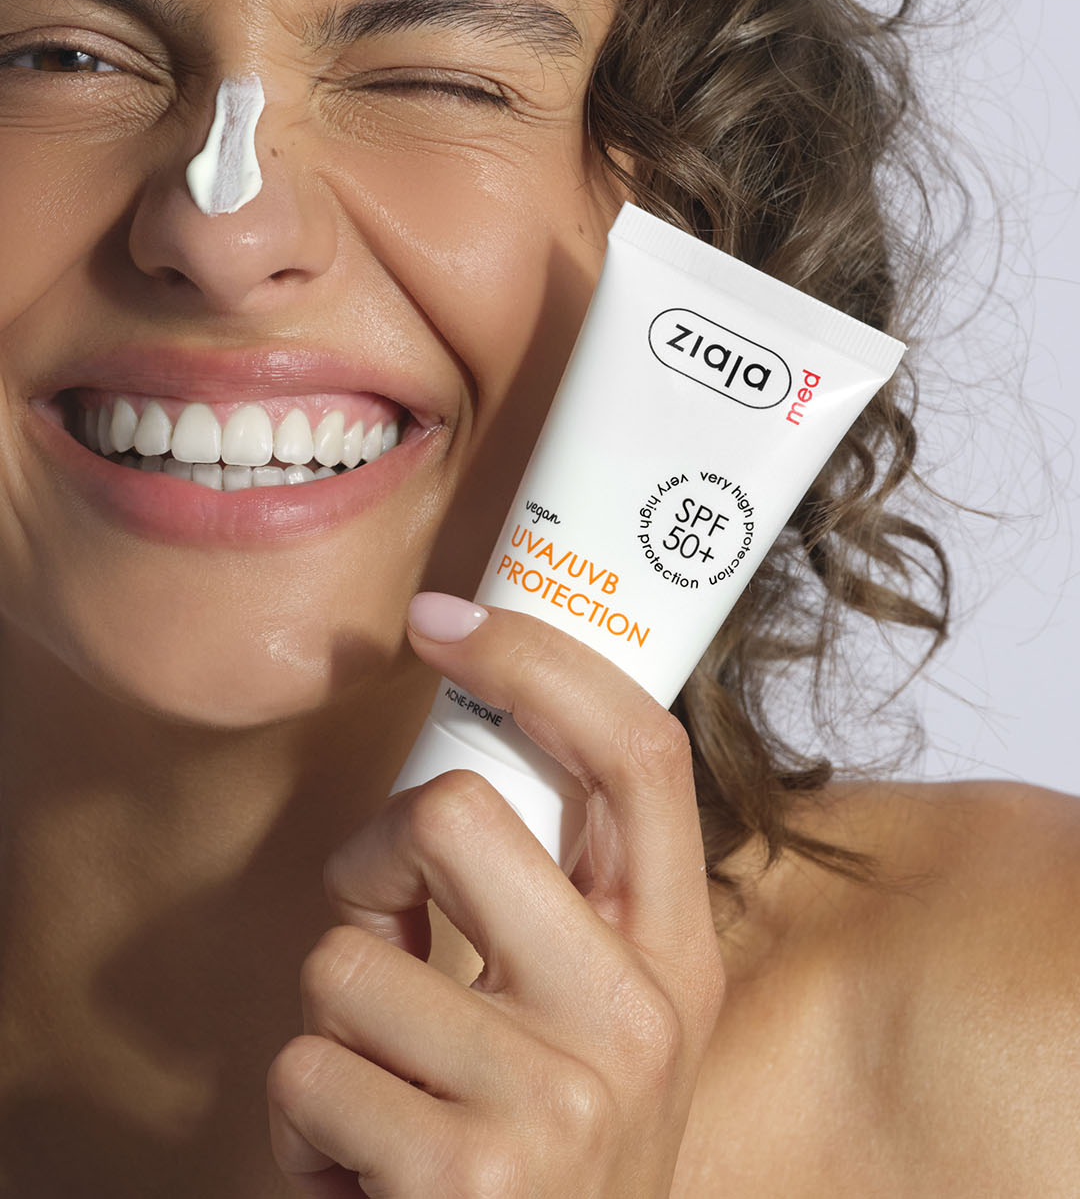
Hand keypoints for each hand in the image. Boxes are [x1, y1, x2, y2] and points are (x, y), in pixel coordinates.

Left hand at [267, 593, 725, 1196]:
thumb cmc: (541, 1149)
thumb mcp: (585, 1021)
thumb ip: (545, 908)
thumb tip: (435, 797)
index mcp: (673, 957)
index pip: (639, 757)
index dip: (540, 664)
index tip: (446, 621)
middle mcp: (639, 1016)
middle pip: (456, 814)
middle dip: (375, 857)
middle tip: (382, 925)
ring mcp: (559, 1100)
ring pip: (347, 958)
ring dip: (335, 1029)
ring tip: (390, 1100)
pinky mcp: (465, 1180)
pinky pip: (306, 1072)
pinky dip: (304, 1123)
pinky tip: (365, 1176)